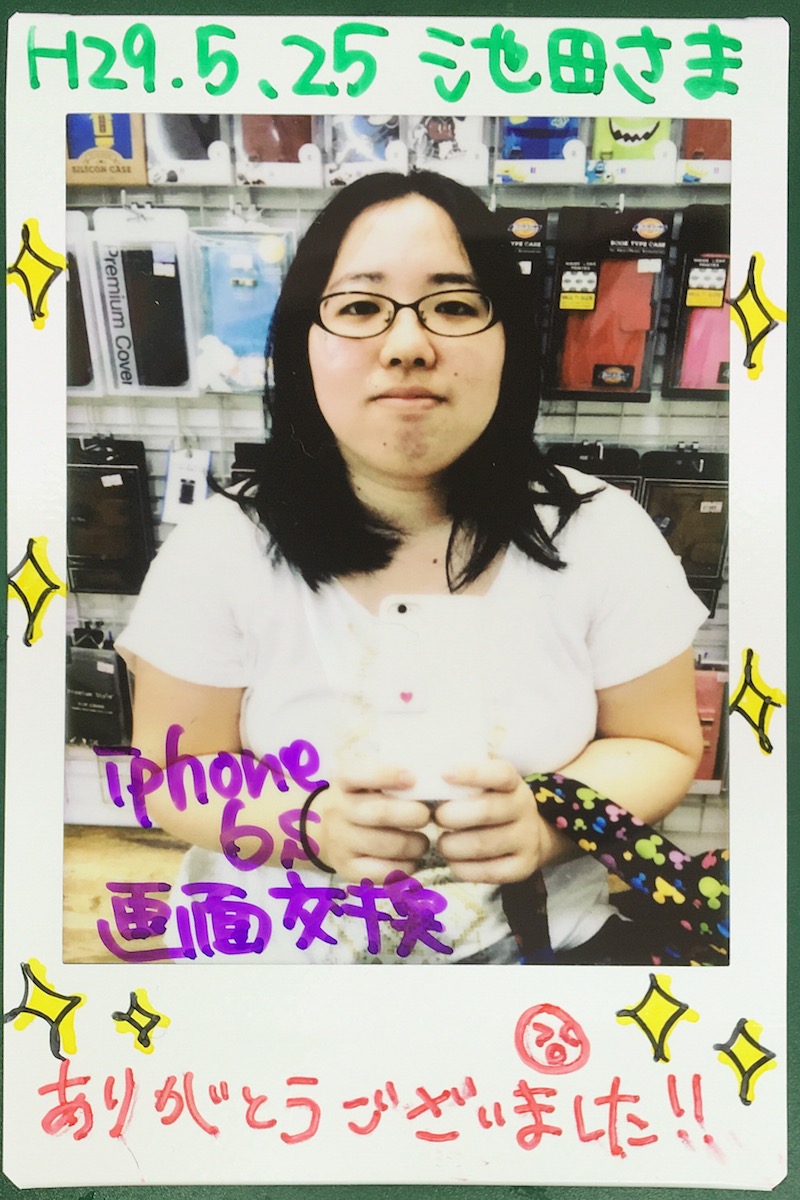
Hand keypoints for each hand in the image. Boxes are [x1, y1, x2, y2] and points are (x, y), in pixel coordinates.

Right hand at [313, 765, 430, 882]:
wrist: (325, 828)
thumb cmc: (361, 797)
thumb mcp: (366, 778)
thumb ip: (392, 774)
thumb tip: (430, 780)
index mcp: (344, 780)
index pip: (359, 773)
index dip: (386, 775)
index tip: (412, 778)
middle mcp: (338, 810)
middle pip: (380, 813)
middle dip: (412, 815)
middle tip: (426, 816)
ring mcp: (340, 841)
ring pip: (386, 845)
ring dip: (414, 844)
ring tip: (422, 841)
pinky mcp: (346, 868)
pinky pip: (382, 872)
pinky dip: (405, 867)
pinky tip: (411, 859)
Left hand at [434, 760, 543, 883]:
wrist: (529, 836)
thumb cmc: (492, 803)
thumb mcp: (487, 785)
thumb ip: (463, 780)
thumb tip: (426, 775)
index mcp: (513, 783)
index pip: (500, 774)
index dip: (473, 773)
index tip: (444, 773)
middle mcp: (524, 809)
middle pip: (486, 811)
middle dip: (453, 815)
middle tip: (436, 817)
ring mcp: (526, 839)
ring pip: (482, 844)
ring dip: (452, 845)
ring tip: (442, 843)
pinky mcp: (522, 867)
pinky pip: (488, 872)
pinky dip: (463, 868)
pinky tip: (453, 861)